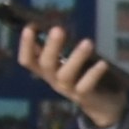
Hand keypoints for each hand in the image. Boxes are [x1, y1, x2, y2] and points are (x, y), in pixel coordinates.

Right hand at [13, 21, 128, 128]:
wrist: (100, 103)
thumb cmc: (81, 74)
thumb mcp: (67, 61)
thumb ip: (61, 46)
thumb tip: (54, 25)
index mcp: (45, 70)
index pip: (28, 60)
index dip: (25, 46)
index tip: (29, 28)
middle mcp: (52, 79)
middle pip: (46, 64)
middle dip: (51, 47)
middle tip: (58, 29)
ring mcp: (67, 89)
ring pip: (66, 74)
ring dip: (76, 57)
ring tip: (88, 42)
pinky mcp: (83, 96)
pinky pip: (85, 85)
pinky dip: (93, 74)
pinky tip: (103, 63)